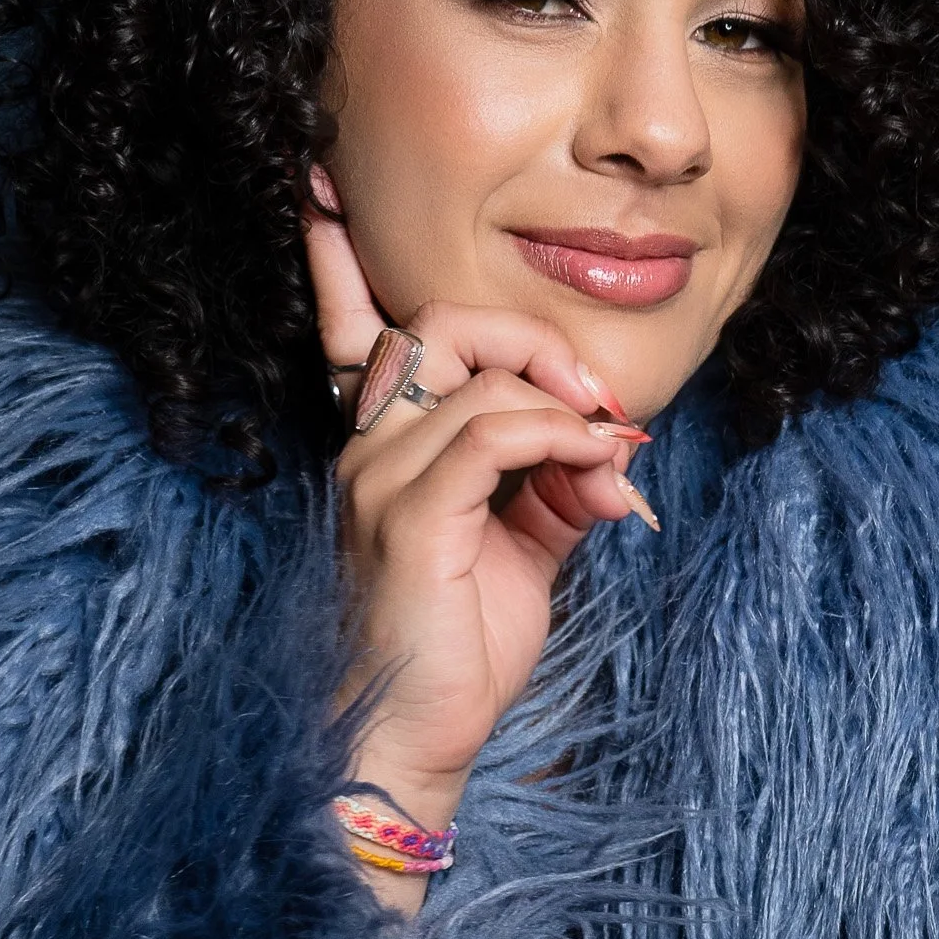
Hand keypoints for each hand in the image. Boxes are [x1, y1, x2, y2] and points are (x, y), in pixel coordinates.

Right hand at [302, 198, 655, 844]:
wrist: (409, 744)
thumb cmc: (454, 656)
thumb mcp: (521, 554)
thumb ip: (556, 488)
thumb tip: (613, 451)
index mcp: (384, 453)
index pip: (356, 333)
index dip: (340, 260)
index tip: (325, 193)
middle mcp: (370, 452)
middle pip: (438, 324)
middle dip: (529, 336)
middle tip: (594, 399)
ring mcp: (381, 480)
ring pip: (475, 369)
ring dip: (563, 397)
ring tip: (610, 450)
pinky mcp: (410, 517)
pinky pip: (494, 431)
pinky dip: (558, 437)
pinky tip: (593, 469)